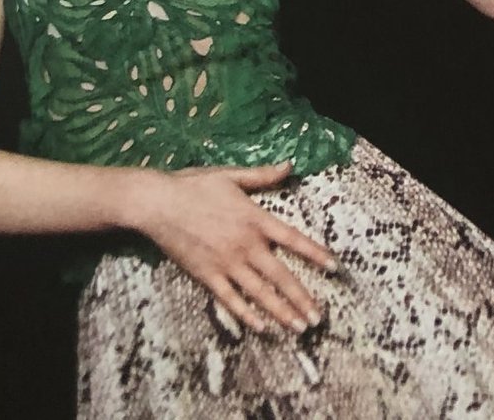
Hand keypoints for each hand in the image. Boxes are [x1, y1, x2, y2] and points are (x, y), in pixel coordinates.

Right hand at [128, 161, 334, 332]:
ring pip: (260, 294)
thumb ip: (262, 175)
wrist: (159, 203)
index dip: (315, 254)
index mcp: (254, 218)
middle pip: (280, 276)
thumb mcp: (232, 175)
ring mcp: (226, 263)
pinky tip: (261, 327)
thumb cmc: (195, 185)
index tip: (334, 267)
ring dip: (281, 312)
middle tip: (318, 318)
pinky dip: (247, 315)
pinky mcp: (208, 276)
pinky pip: (231, 301)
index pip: (292, 239)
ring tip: (298, 328)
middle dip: (301, 298)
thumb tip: (289, 165)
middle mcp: (245, 244)